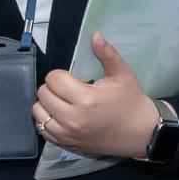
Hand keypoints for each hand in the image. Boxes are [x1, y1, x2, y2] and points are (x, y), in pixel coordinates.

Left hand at [36, 32, 161, 161]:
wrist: (139, 132)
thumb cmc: (130, 101)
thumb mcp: (122, 74)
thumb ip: (107, 54)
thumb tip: (95, 35)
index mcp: (86, 99)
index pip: (53, 79)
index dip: (60, 75)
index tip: (71, 78)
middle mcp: (73, 118)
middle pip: (43, 94)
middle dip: (53, 87)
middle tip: (67, 89)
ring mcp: (68, 134)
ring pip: (38, 112)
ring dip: (46, 104)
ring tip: (61, 102)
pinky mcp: (66, 144)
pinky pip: (42, 130)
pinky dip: (46, 120)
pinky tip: (59, 115)